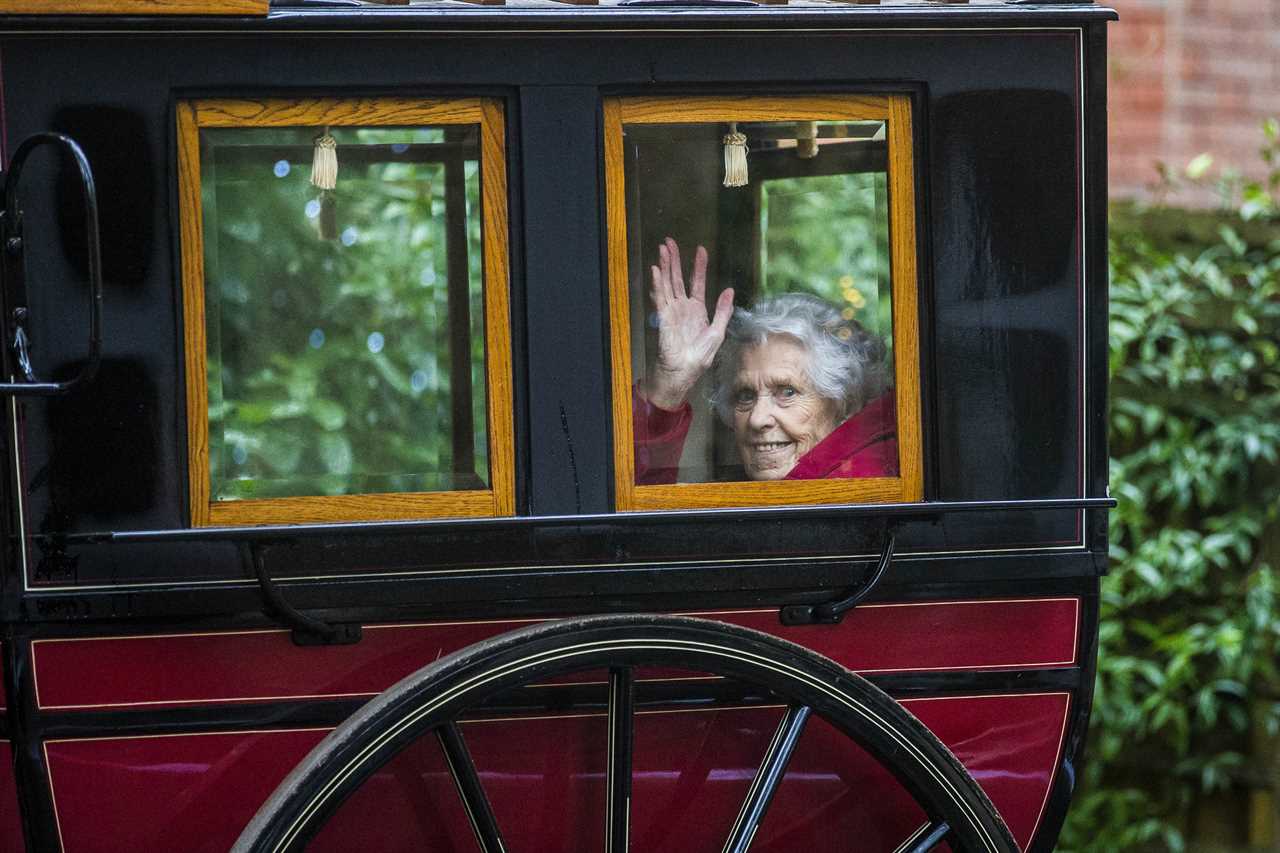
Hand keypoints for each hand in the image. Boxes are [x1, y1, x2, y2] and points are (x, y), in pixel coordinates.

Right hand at [642, 237, 734, 409]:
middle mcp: (682, 308)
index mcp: (696, 310)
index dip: (698, 266)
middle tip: (669, 242)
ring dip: (664, 266)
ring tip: (662, 249)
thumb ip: (723, 311)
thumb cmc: (698, 358)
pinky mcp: (663, 319)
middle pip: (677, 278)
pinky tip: (656, 271)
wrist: (683, 373)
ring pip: (667, 284)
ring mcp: (671, 312)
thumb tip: (730, 291)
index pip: (696, 282)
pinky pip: (660, 299)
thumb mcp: (717, 332)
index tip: (700, 249)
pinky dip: (658, 284)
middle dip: (674, 260)